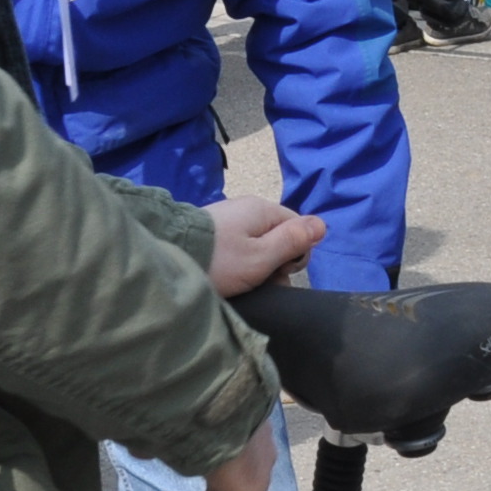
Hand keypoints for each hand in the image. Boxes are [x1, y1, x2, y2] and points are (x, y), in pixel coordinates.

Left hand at [208, 197, 328, 296]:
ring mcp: (228, 218)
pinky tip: (228, 274)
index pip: (298, 228)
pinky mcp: (213, 230)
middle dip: (276, 262)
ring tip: (242, 283)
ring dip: (257, 265)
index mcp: (263, 209)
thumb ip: (293, 241)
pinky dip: (239, 261)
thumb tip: (322, 225)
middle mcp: (247, 208)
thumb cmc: (221, 260)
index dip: (296, 253)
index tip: (279, 272)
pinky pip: (238, 245)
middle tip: (260, 281)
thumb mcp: (262, 256)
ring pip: (258, 243)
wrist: (169, 256)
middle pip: (278, 236)